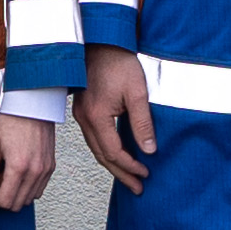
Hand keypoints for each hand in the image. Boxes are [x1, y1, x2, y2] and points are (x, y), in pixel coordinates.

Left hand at [0, 113, 56, 212]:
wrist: (32, 106)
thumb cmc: (10, 122)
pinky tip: (19, 175)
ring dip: (17, 194)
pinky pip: (39, 190)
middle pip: (18, 204)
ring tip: (8, 176)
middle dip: (4, 199)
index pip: (5, 202)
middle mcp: (35, 172)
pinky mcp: (51, 167)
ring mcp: (45, 170)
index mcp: (18, 167)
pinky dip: (28, 188)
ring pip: (29, 199)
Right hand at [82, 51, 157, 191]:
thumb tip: (149, 149)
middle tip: (137, 187)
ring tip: (129, 176)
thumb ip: (143, 123)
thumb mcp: (137, 93)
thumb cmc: (118, 62)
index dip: (130, 166)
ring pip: (96, 149)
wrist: (100, 42)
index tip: (145, 173)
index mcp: (96, 116)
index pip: (113, 152)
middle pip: (102, 156)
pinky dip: (106, 151)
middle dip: (121, 173)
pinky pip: (93, 138)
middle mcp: (84, 119)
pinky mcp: (83, 110)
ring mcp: (81, 115)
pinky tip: (117, 155)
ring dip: (113, 165)